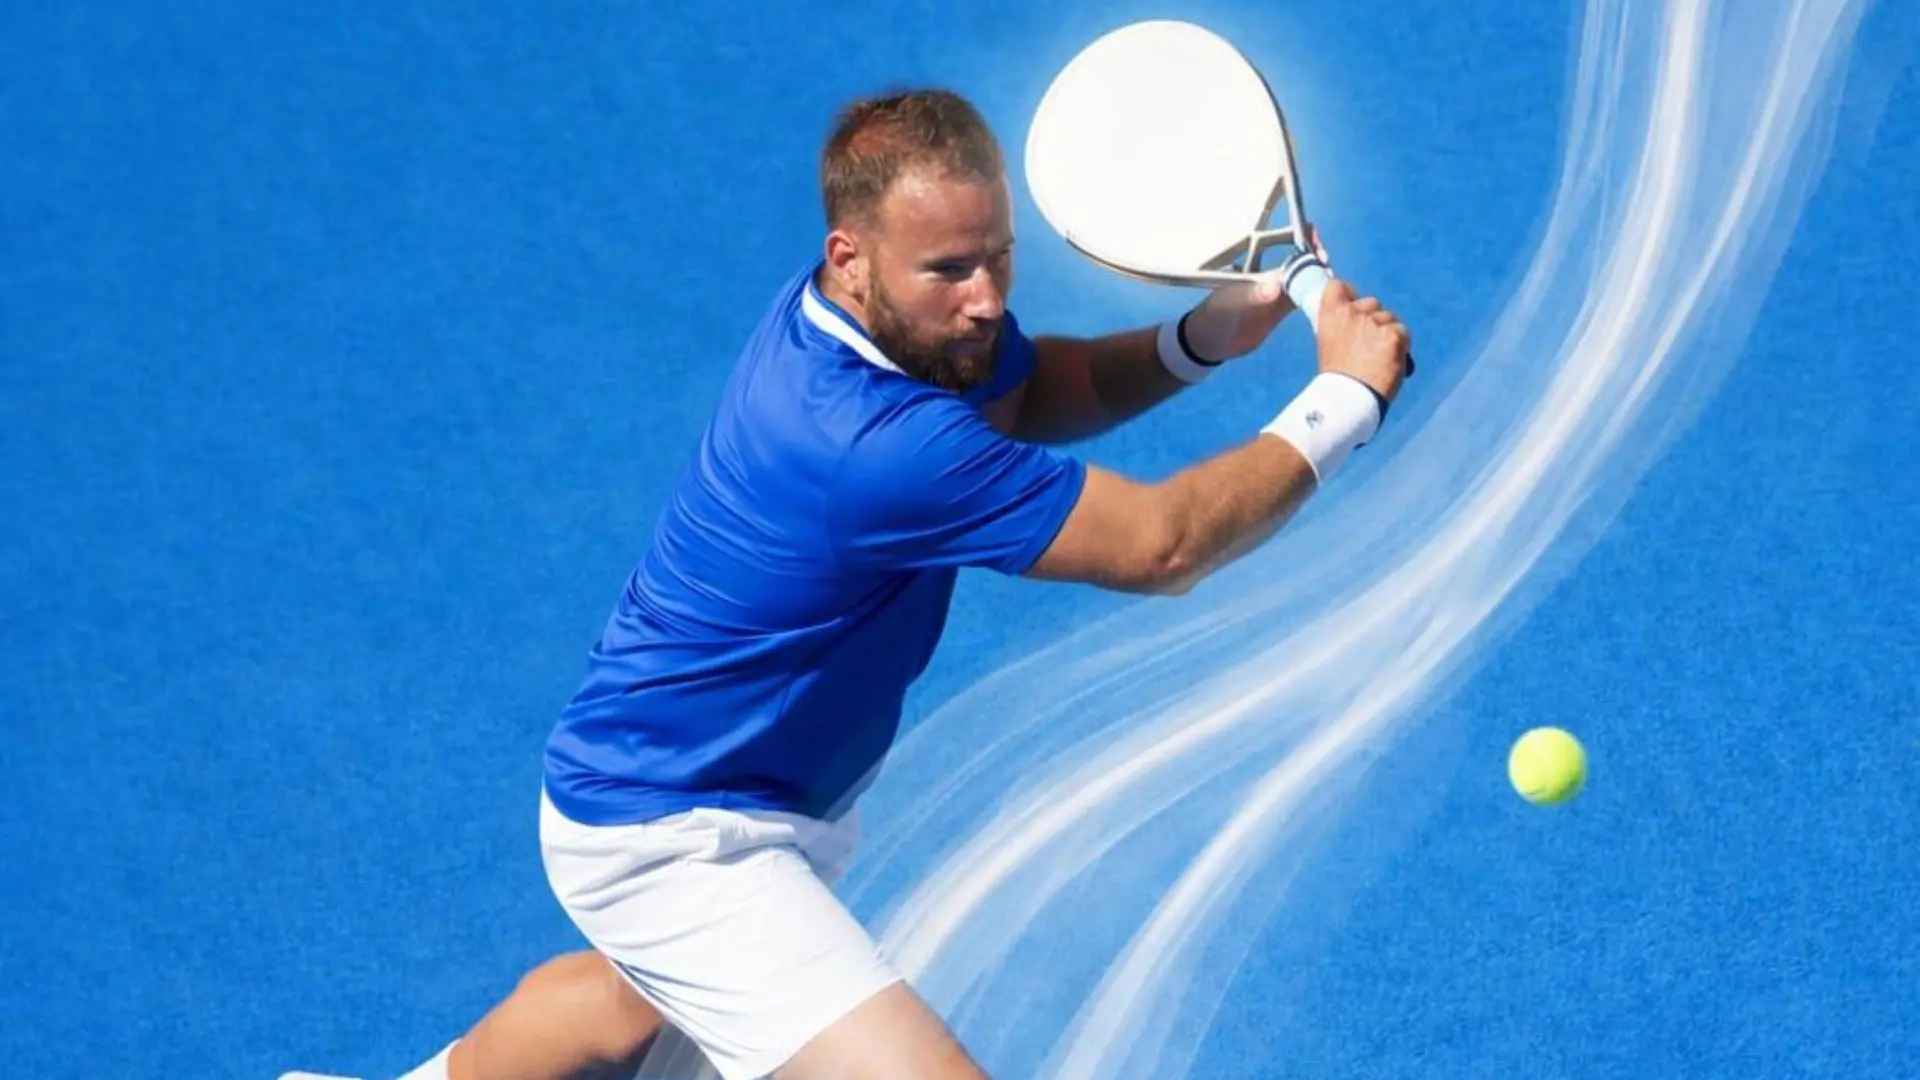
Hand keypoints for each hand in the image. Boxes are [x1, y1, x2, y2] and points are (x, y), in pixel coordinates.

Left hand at [1177, 228, 1328, 362]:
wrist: (1209, 345)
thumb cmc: (1214, 317)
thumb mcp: (1229, 304)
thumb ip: (1252, 295)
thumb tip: (1277, 285)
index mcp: (1254, 267)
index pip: (1279, 247)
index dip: (1297, 239)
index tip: (1313, 236)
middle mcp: (1267, 276)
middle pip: (1296, 260)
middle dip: (1313, 256)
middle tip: (1326, 262)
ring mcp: (1275, 292)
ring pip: (1302, 278)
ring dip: (1317, 275)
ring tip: (1331, 277)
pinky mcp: (1280, 309)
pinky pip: (1302, 297)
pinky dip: (1314, 294)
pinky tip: (1327, 293)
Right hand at [1314, 279, 1411, 403]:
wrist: (1349, 398)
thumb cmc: (1337, 378)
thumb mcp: (1328, 345)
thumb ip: (1341, 328)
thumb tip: (1355, 324)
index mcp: (1331, 314)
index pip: (1339, 286)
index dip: (1347, 294)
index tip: (1351, 305)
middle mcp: (1352, 313)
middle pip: (1372, 302)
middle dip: (1374, 318)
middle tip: (1369, 343)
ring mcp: (1375, 323)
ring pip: (1390, 319)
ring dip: (1388, 334)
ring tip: (1378, 358)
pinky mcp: (1394, 335)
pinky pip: (1403, 334)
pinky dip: (1400, 347)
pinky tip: (1390, 362)